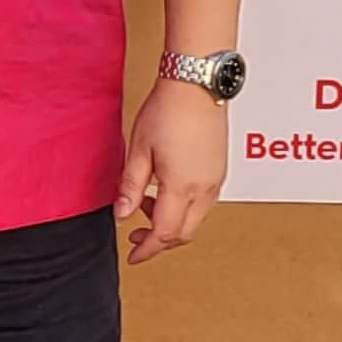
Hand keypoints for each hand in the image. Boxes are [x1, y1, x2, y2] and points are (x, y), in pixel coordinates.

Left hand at [116, 80, 227, 264]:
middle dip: (159, 241)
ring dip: (171, 222)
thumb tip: (122, 214)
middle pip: (184, 233)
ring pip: (195, 219)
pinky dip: (183, 208)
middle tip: (136, 236)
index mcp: (182, 186)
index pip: (164, 233)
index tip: (133, 257)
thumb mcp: (138, 150)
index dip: (147, 250)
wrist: (197, 84)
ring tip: (144, 204)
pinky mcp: (219, 170)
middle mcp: (204, 188)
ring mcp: (216, 179)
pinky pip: (203, 203)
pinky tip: (165, 191)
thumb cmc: (168, 110)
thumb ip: (130, 186)